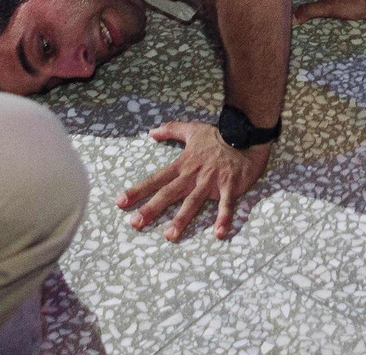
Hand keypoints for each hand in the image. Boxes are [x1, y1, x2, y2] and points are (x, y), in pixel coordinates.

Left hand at [118, 123, 270, 240]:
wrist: (244, 134)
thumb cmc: (217, 135)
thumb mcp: (191, 129)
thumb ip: (170, 130)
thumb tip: (151, 132)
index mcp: (183, 165)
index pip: (156, 179)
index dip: (138, 190)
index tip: (121, 201)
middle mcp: (193, 175)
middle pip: (169, 193)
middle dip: (151, 208)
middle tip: (135, 223)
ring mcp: (211, 182)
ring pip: (193, 202)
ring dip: (181, 219)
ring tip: (169, 236)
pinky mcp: (229, 187)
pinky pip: (226, 205)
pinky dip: (223, 218)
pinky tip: (219, 234)